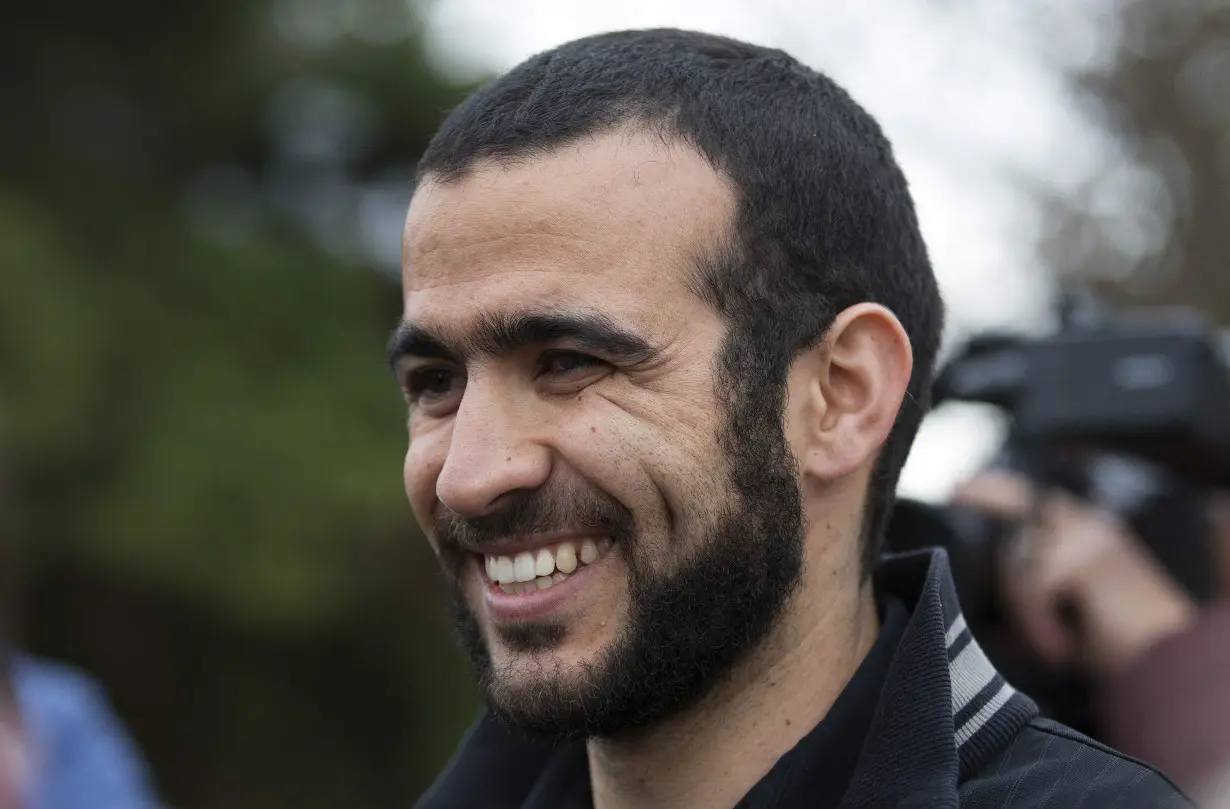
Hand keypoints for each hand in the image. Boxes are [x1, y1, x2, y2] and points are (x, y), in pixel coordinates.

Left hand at [952, 471, 1197, 678]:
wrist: (1170, 666)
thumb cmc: (1119, 641)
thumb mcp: (1070, 602)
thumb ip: (1038, 575)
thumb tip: (998, 571)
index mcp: (1087, 528)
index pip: (1030, 498)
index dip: (991, 489)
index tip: (956, 487)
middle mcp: (1089, 524)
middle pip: (1015, 544)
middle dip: (1014, 593)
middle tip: (1041, 638)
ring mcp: (1090, 537)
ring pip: (1019, 569)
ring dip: (1029, 617)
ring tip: (1058, 646)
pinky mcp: (1089, 558)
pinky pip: (1032, 591)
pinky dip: (1039, 627)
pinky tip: (1060, 649)